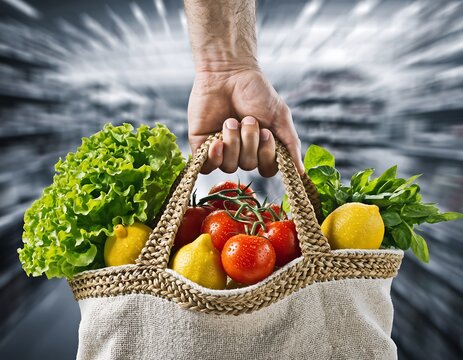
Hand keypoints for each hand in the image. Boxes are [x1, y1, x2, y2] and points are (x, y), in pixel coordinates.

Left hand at [188, 67, 303, 176]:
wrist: (228, 73)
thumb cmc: (256, 92)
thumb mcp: (280, 117)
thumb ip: (291, 145)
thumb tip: (301, 172)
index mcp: (261, 147)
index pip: (267, 169)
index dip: (267, 157)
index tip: (266, 133)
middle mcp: (242, 152)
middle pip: (248, 165)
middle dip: (250, 142)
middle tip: (248, 119)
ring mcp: (222, 150)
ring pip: (229, 166)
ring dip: (233, 142)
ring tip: (231, 120)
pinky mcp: (202, 146)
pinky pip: (207, 167)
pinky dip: (214, 157)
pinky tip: (217, 141)